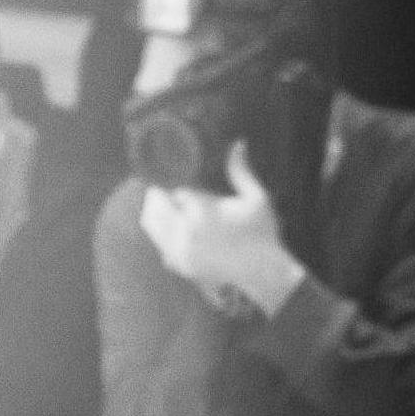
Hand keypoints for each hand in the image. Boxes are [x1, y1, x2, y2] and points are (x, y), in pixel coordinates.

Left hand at [137, 144, 302, 317]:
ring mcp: (180, 251)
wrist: (260, 271)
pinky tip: (169, 229)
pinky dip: (162, 236)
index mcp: (201, 211)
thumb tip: (238, 143)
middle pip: (154, 208)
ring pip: (152, 228)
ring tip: (160, 206)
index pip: (174, 192)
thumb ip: (240, 171)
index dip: (174, 188)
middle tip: (158, 190)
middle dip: (157, 197)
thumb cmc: (261, 231)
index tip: (174, 184)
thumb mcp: (255, 197)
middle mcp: (185, 232)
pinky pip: (161, 247)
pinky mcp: (180, 266)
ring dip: (155, 215)